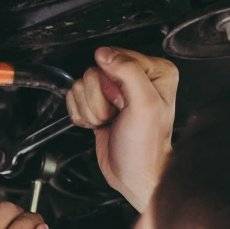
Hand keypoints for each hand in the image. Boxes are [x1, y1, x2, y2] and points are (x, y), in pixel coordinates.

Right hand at [66, 47, 178, 210]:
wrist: (134, 174)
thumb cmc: (145, 146)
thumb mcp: (144, 104)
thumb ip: (127, 72)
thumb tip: (104, 54)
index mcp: (154, 71)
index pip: (114, 57)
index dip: (112, 82)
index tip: (123, 102)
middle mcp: (134, 78)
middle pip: (93, 72)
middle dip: (98, 99)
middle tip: (116, 113)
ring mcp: (114, 92)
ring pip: (81, 86)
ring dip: (90, 109)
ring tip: (109, 121)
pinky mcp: (98, 105)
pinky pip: (74, 98)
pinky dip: (82, 115)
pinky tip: (99, 124)